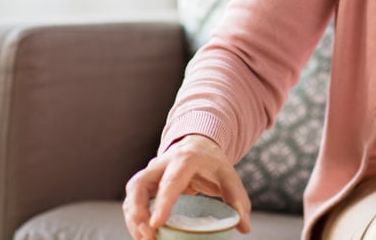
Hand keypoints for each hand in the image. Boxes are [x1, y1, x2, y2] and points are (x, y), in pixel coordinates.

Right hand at [122, 134, 252, 239]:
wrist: (198, 146)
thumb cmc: (213, 163)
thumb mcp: (229, 177)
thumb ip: (237, 200)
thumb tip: (244, 227)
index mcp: (185, 160)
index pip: (170, 181)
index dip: (162, 203)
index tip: (157, 224)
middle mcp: (161, 164)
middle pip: (139, 184)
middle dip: (138, 212)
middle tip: (148, 236)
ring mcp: (150, 172)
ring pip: (132, 193)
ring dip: (133, 218)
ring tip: (146, 239)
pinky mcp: (145, 183)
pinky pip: (132, 200)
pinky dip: (134, 218)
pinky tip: (143, 234)